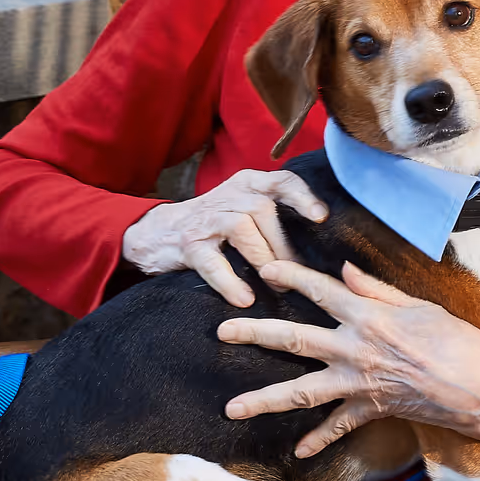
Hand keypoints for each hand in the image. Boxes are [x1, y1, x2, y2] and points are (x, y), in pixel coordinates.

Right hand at [120, 167, 326, 306]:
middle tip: (299, 272)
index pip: (280, 180)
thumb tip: (321, 244)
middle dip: (284, 243)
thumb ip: (276, 215)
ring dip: (263, 258)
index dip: (302, 196)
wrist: (158, 233)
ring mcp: (207, 220)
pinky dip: (230, 281)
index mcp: (248, 184)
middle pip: (263, 209)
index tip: (321, 217)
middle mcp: (228, 196)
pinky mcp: (189, 245)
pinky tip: (244, 299)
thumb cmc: (215, 225)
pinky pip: (213, 262)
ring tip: (277, 282)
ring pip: (241, 229)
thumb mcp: (243, 207)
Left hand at [220, 255, 479, 465]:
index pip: (318, 290)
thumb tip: (345, 272)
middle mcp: (354, 349)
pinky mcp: (372, 409)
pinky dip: (319, 439)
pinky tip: (299, 451)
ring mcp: (359, 383)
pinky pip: (338, 426)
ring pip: (301, 391)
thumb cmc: (461, 343)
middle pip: (293, 339)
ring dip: (263, 399)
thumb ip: (376, 290)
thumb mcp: (420, 306)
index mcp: (367, 316)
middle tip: (222, 331)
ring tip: (232, 408)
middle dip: (254, 333)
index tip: (265, 270)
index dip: (289, 276)